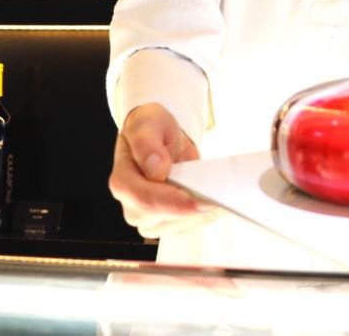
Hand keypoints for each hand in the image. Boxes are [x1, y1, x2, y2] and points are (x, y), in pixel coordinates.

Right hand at [108, 103, 212, 238]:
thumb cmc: (150, 129)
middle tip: (225, 195)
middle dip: (197, 207)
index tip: (204, 201)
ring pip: (184, 225)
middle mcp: (133, 207)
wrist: (159, 139)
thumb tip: (156, 167)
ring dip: (206, 212)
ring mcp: (150, 220)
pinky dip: (209, 214)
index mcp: (123, 183)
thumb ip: (146, 143)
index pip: (148, 200)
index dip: (178, 203)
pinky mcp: (169, 224)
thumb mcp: (146, 122)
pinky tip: (220, 200)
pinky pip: (192, 225)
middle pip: (169, 217)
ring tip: (225, 195)